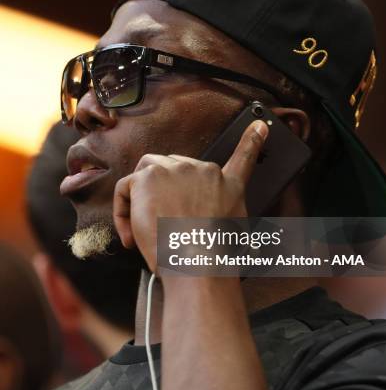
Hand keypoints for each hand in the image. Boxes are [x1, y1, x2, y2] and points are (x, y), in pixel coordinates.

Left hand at [113, 119, 268, 272]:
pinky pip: (126, 188)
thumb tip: (212, 221)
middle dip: (164, 195)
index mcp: (228, 184)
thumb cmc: (213, 258)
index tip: (259, 125)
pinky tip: (132, 237)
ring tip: (143, 231)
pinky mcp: (148, 177)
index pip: (243, 156)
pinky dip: (122, 213)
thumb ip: (225, 218)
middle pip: (174, 169)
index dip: (252, 139)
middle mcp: (202, 170)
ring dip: (141, 200)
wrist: (197, 264)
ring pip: (147, 174)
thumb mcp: (236, 236)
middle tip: (161, 226)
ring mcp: (174, 170)